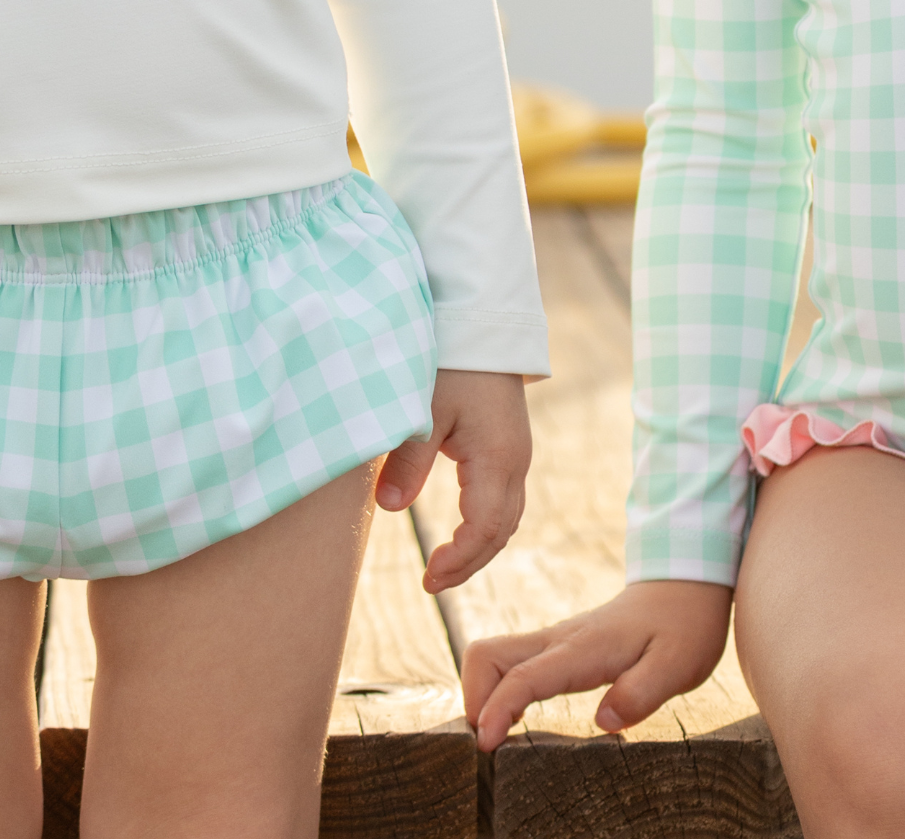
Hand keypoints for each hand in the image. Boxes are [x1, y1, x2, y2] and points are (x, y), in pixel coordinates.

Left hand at [375, 367, 529, 592]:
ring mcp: (516, 453)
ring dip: (478, 546)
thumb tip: (388, 509)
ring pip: (507, 517)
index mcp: (498, 459)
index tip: (427, 576)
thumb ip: (408, 461)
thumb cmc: (451, 362)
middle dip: (468, 563)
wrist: (482, 323)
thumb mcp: (425, 410)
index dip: (458, 559)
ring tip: (443, 565)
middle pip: (500, 531)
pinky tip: (460, 528)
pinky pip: (505, 498)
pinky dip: (485, 523)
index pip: (484, 529)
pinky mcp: (509, 443)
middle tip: (430, 581)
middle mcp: (516, 462)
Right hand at [462, 578, 732, 750]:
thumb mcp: (679, 665)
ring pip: (491, 655)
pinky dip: (496, 688)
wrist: (682, 587)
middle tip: (489, 743)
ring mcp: (554, 640)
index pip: (526, 676)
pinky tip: (517, 716)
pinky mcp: (556, 646)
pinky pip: (508, 661)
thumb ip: (641, 692)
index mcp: (584, 648)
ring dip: (481, 693)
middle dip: (475, 698)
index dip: (498, 708)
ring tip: (499, 736)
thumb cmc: (683, 627)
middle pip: (487, 655)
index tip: (486, 743)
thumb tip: (603, 722)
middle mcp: (559, 640)